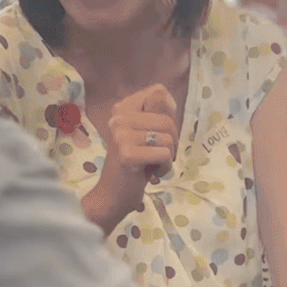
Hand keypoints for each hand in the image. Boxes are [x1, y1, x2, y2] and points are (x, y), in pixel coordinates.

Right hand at [99, 84, 178, 215]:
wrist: (114, 194)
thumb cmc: (136, 163)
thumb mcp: (146, 132)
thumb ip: (158, 113)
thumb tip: (168, 97)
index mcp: (122, 108)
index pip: (159, 92)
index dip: (168, 113)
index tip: (158, 133)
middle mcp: (118, 117)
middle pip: (167, 118)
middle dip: (172, 140)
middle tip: (158, 154)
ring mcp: (120, 135)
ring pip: (168, 137)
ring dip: (169, 156)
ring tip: (154, 164)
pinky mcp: (126, 154)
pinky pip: (164, 154)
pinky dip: (165, 167)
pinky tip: (152, 174)